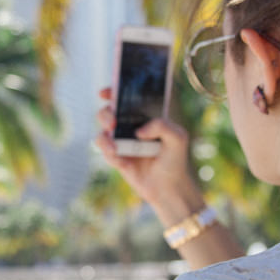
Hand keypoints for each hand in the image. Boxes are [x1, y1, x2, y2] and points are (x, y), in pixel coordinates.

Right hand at [95, 87, 203, 226]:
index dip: (113, 92)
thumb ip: (162, 126)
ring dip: (103, 136)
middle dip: (105, 114)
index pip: (126, 99)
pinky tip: (119, 158)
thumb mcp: (178, 137)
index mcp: (144, 116)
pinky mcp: (117, 158)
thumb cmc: (175, 159)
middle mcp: (130, 127)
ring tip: (113, 146)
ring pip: (102, 132)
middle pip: (108, 113)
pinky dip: (109, 153)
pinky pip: (106, 152)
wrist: (169, 188)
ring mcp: (121, 142)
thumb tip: (139, 130)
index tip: (106, 93)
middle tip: (112, 122)